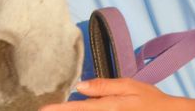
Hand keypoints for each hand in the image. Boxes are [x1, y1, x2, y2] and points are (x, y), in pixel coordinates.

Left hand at [40, 78, 188, 109]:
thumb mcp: (129, 86)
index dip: (59, 110)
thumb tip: (79, 86)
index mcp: (108, 107)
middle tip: (51, 108)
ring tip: (72, 105)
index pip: (78, 109)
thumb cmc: (151, 100)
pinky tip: (91, 104)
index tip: (42, 110)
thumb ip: (103, 86)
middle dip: (67, 110)